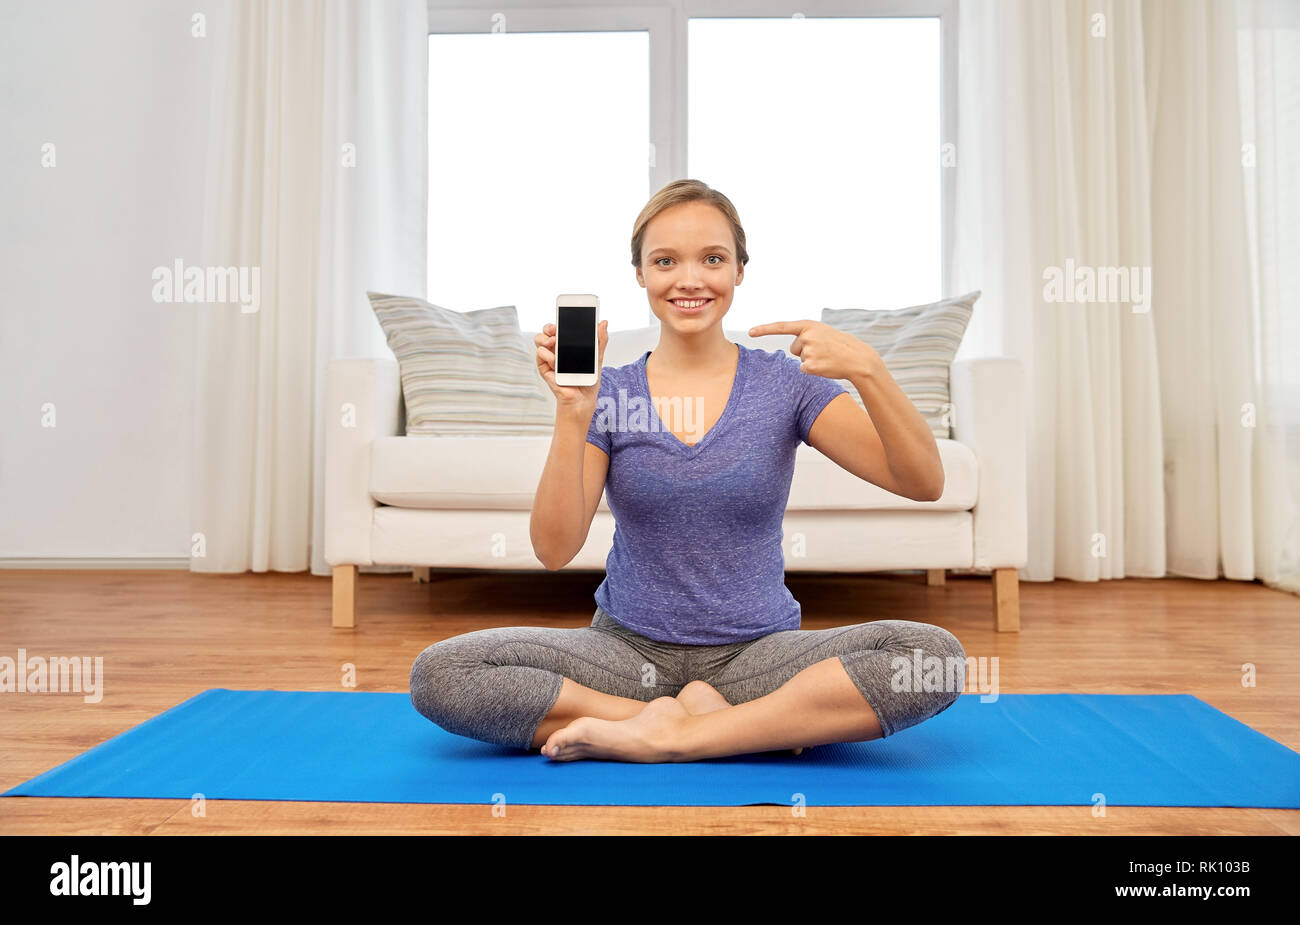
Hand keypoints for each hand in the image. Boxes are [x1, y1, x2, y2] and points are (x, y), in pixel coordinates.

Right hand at [535, 320, 607, 414]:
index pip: (559, 328)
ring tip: (555, 344)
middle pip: (545, 331)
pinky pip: (540, 355)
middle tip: (556, 329)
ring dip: (546, 339)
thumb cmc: (588, 381)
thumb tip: (604, 323)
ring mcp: (549, 359)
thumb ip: (600, 341)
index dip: (558, 320)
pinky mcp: (545, 369)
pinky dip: (548, 356)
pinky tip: (556, 362)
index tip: (564, 315)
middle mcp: (556, 350)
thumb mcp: (597, 358)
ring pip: (539, 340)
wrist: (583, 401)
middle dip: (549, 327)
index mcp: (567, 346)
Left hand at [748, 319, 880, 380]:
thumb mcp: (822, 333)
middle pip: (794, 348)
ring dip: (811, 360)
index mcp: (808, 326)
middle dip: (805, 351)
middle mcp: (806, 336)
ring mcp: (808, 351)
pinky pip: (804, 369)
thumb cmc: (839, 346)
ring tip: (827, 357)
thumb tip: (793, 347)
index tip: (749, 332)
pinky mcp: (810, 366)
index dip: (764, 329)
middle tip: (824, 351)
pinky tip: (826, 366)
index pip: (781, 327)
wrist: (857, 358)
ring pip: (800, 359)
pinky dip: (813, 370)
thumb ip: (806, 335)